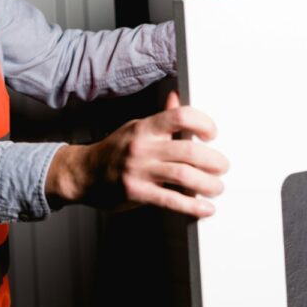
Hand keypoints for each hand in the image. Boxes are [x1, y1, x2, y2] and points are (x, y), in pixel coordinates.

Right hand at [45, 92, 228, 216]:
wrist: (84, 173)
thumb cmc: (114, 150)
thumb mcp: (136, 128)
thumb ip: (161, 117)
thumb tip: (177, 98)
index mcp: (145, 128)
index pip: (180, 116)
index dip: (204, 123)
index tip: (213, 134)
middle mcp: (143, 147)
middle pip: (189, 150)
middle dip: (214, 160)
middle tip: (223, 166)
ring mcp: (139, 170)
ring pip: (184, 175)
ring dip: (208, 184)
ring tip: (217, 187)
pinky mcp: (136, 192)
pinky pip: (171, 200)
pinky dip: (193, 205)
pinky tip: (204, 208)